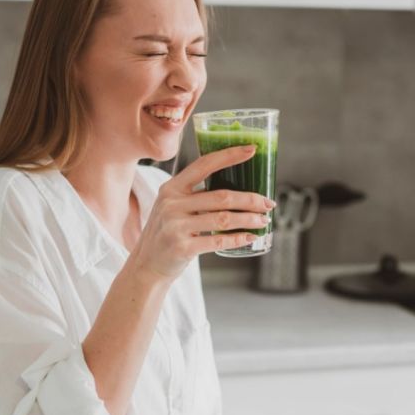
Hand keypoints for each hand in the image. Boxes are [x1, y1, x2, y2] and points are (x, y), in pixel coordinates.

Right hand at [129, 145, 274, 284]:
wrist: (147, 265)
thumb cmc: (167, 232)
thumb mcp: (172, 207)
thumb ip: (195, 195)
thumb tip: (236, 191)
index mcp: (171, 188)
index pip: (204, 165)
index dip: (229, 156)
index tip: (252, 150)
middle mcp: (171, 203)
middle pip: (221, 196)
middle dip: (250, 199)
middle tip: (268, 203)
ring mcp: (175, 226)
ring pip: (223, 219)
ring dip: (249, 220)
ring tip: (263, 221)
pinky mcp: (181, 247)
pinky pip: (217, 241)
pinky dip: (237, 239)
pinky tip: (249, 237)